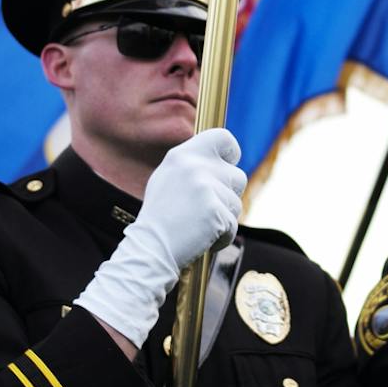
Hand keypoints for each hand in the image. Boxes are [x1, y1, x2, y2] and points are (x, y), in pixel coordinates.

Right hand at [76, 129, 244, 343]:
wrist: (149, 249)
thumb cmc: (159, 219)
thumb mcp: (169, 180)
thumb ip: (193, 167)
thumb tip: (224, 161)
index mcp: (182, 155)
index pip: (223, 137)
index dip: (231, 154)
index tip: (227, 167)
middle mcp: (195, 166)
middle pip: (238, 176)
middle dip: (228, 196)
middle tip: (204, 211)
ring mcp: (206, 188)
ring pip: (237, 204)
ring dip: (224, 219)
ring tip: (198, 226)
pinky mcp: (216, 211)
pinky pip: (233, 225)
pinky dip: (222, 238)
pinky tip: (201, 239)